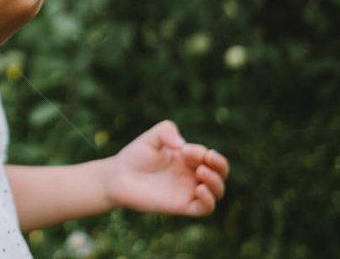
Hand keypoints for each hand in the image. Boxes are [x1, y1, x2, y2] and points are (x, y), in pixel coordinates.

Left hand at [104, 120, 229, 215]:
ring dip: (216, 182)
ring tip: (201, 173)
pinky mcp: (182, 206)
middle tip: (207, 159)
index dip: (201, 152)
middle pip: (220, 172)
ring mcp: (188, 191)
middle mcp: (192, 175)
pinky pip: (205, 209)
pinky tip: (199, 190)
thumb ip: (166, 131)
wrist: (119, 177)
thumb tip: (183, 145)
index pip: (207, 155)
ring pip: (217, 191)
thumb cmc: (135, 156)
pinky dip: (209, 201)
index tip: (183, 150)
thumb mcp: (151, 137)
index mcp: (188, 158)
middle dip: (220, 165)